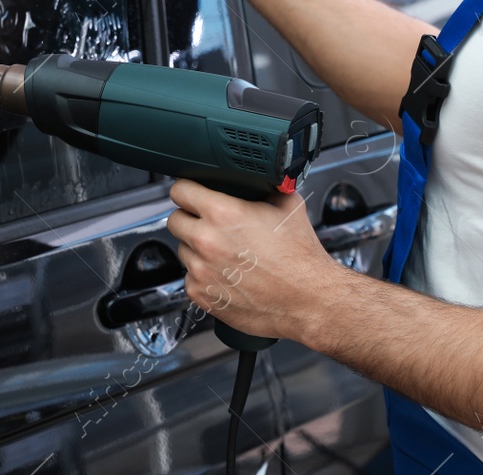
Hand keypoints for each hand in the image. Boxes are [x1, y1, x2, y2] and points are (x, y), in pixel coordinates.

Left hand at [166, 178, 337, 344]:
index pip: (180, 191)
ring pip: (182, 250)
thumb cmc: (299, 258)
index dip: (187, 190)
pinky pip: (190, 277)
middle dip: (189, 218)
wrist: (308, 300)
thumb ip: (263, 188)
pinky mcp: (202, 295)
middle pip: (174, 220)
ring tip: (224, 253)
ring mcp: (201, 270)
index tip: (191, 194)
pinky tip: (226, 274)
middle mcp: (206, 241)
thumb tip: (256, 182)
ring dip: (196, 249)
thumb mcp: (287, 206)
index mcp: (223, 213)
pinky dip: (203, 275)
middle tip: (206, 224)